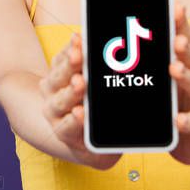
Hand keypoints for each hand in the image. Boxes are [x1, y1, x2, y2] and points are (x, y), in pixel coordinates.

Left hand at [38, 33, 120, 169]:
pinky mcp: (55, 71)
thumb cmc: (94, 135)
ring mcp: (53, 91)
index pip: (67, 128)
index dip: (74, 121)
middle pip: (60, 100)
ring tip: (78, 55)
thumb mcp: (103, 149)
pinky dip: (69, 50)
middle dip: (72, 91)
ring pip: (58, 78)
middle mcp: (55, 112)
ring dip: (69, 66)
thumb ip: (110, 145)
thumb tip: (136, 131)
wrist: (71, 118)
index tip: (80, 113)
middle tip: (80, 82)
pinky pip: (60, 59)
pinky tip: (78, 40)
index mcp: (67, 132)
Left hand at [169, 4, 189, 164]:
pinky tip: (178, 119)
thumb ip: (162, 58)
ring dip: (188, 78)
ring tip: (174, 69)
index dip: (183, 24)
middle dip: (187, 49)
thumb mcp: (174, 78)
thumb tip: (133, 35)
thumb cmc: (185, 100)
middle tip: (176, 40)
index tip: (175, 8)